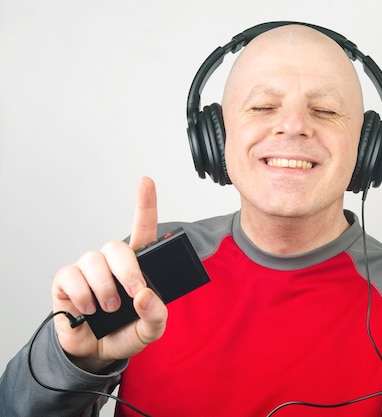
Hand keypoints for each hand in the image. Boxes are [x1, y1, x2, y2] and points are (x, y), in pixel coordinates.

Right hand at [51, 177, 167, 371]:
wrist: (97, 352)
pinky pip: (71, 276)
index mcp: (138, 266)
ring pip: (94, 261)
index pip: (142, 229)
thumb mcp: (151, 329)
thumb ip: (156, 314)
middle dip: (128, 269)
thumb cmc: (126, 331)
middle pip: (117, 247)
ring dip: (104, 287)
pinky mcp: (66, 281)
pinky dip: (82, 295)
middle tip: (135, 292)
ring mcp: (88, 269)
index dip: (144, 204)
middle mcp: (112, 262)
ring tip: (108, 308)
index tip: (146, 181)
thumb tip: (145, 295)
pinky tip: (88, 309)